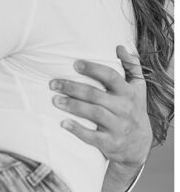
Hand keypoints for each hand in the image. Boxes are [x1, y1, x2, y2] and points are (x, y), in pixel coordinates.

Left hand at [51, 46, 151, 191]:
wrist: (139, 145)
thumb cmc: (133, 109)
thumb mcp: (138, 88)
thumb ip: (131, 66)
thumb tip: (120, 47)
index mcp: (128, 93)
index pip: (111, 77)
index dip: (93, 69)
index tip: (75, 64)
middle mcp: (124, 108)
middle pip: (96, 95)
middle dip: (73, 88)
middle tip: (53, 83)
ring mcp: (119, 126)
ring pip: (94, 114)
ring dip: (73, 106)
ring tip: (54, 100)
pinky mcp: (111, 143)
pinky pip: (93, 137)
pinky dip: (78, 130)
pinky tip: (63, 123)